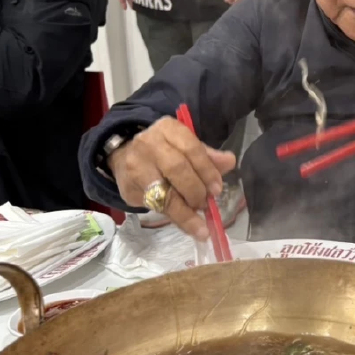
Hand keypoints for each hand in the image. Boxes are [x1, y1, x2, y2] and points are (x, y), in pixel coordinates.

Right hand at [108, 118, 236, 240]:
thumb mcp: (185, 146)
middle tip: (206, 203)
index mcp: (168, 129)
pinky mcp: (128, 189)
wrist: (124, 154)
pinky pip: (154, 206)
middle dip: (195, 190)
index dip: (207, 170)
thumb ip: (208, 156)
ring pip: (163, 193)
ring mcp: (135, 166)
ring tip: (200, 223)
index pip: (191, 148)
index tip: (217, 189)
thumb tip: (230, 162)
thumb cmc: (164, 150)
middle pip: (176, 168)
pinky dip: (175, 218)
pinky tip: (188, 225)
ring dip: (185, 212)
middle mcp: (149, 144)